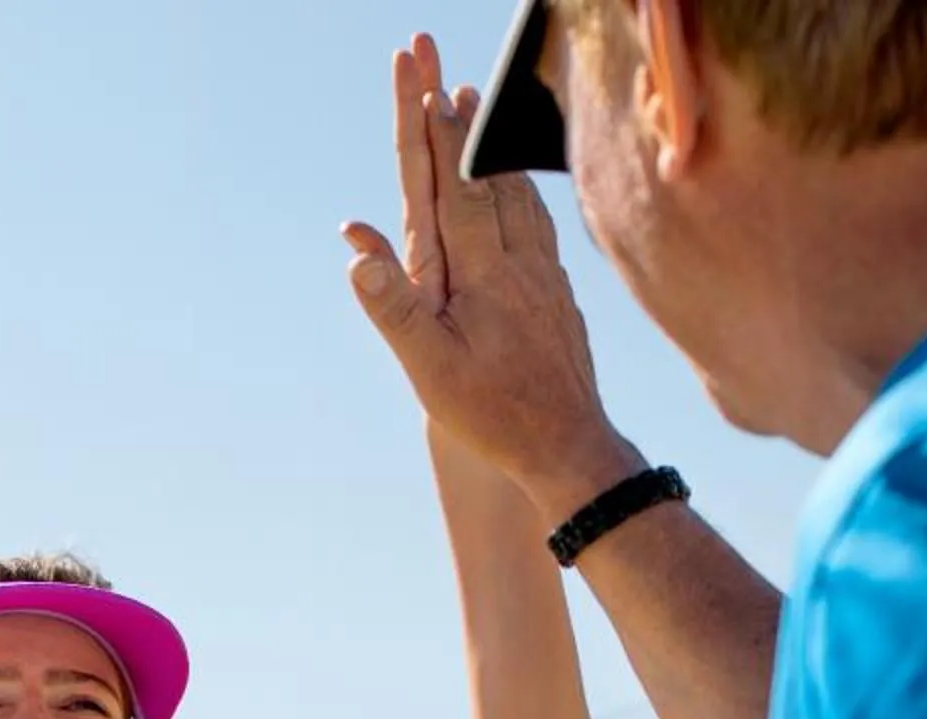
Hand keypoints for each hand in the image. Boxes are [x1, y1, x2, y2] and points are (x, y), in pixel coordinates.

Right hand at [343, 36, 642, 518]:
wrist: (570, 447)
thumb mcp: (430, 370)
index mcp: (478, 273)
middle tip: (438, 61)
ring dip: (490, 143)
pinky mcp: (558, 289)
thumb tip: (356, 247)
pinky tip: (518, 179)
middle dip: (455, 114)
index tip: (419, 75)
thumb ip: (395, 306)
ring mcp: (542, 272)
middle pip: (481, 172)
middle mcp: (514, 260)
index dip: (431, 128)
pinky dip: (521, 184)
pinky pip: (539, 219)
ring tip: (474, 100)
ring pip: (515, 189)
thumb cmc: (493, 414)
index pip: (447, 185)